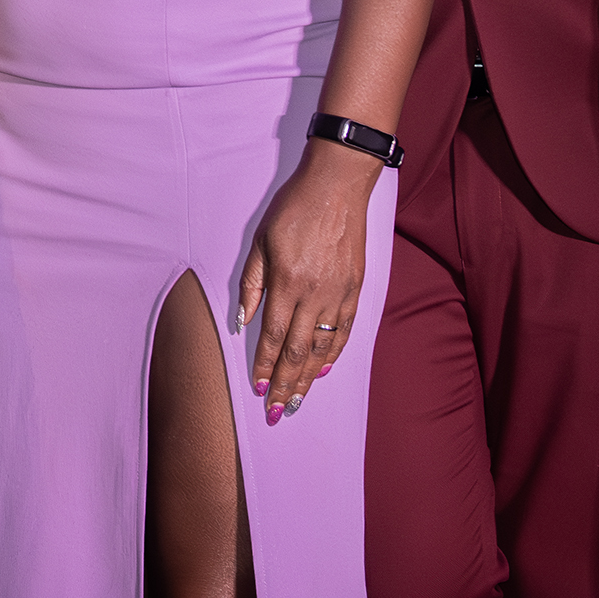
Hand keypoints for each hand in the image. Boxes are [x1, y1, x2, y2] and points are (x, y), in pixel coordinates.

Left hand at [236, 139, 378, 423]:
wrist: (338, 185)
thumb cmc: (293, 208)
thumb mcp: (260, 239)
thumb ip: (251, 283)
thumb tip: (242, 321)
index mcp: (286, 282)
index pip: (272, 337)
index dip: (263, 367)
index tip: (257, 390)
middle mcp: (314, 294)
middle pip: (297, 352)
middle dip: (285, 385)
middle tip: (277, 412)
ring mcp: (338, 294)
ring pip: (322, 348)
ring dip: (308, 378)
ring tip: (297, 401)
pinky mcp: (356, 289)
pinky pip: (344, 330)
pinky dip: (334, 354)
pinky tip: (324, 370)